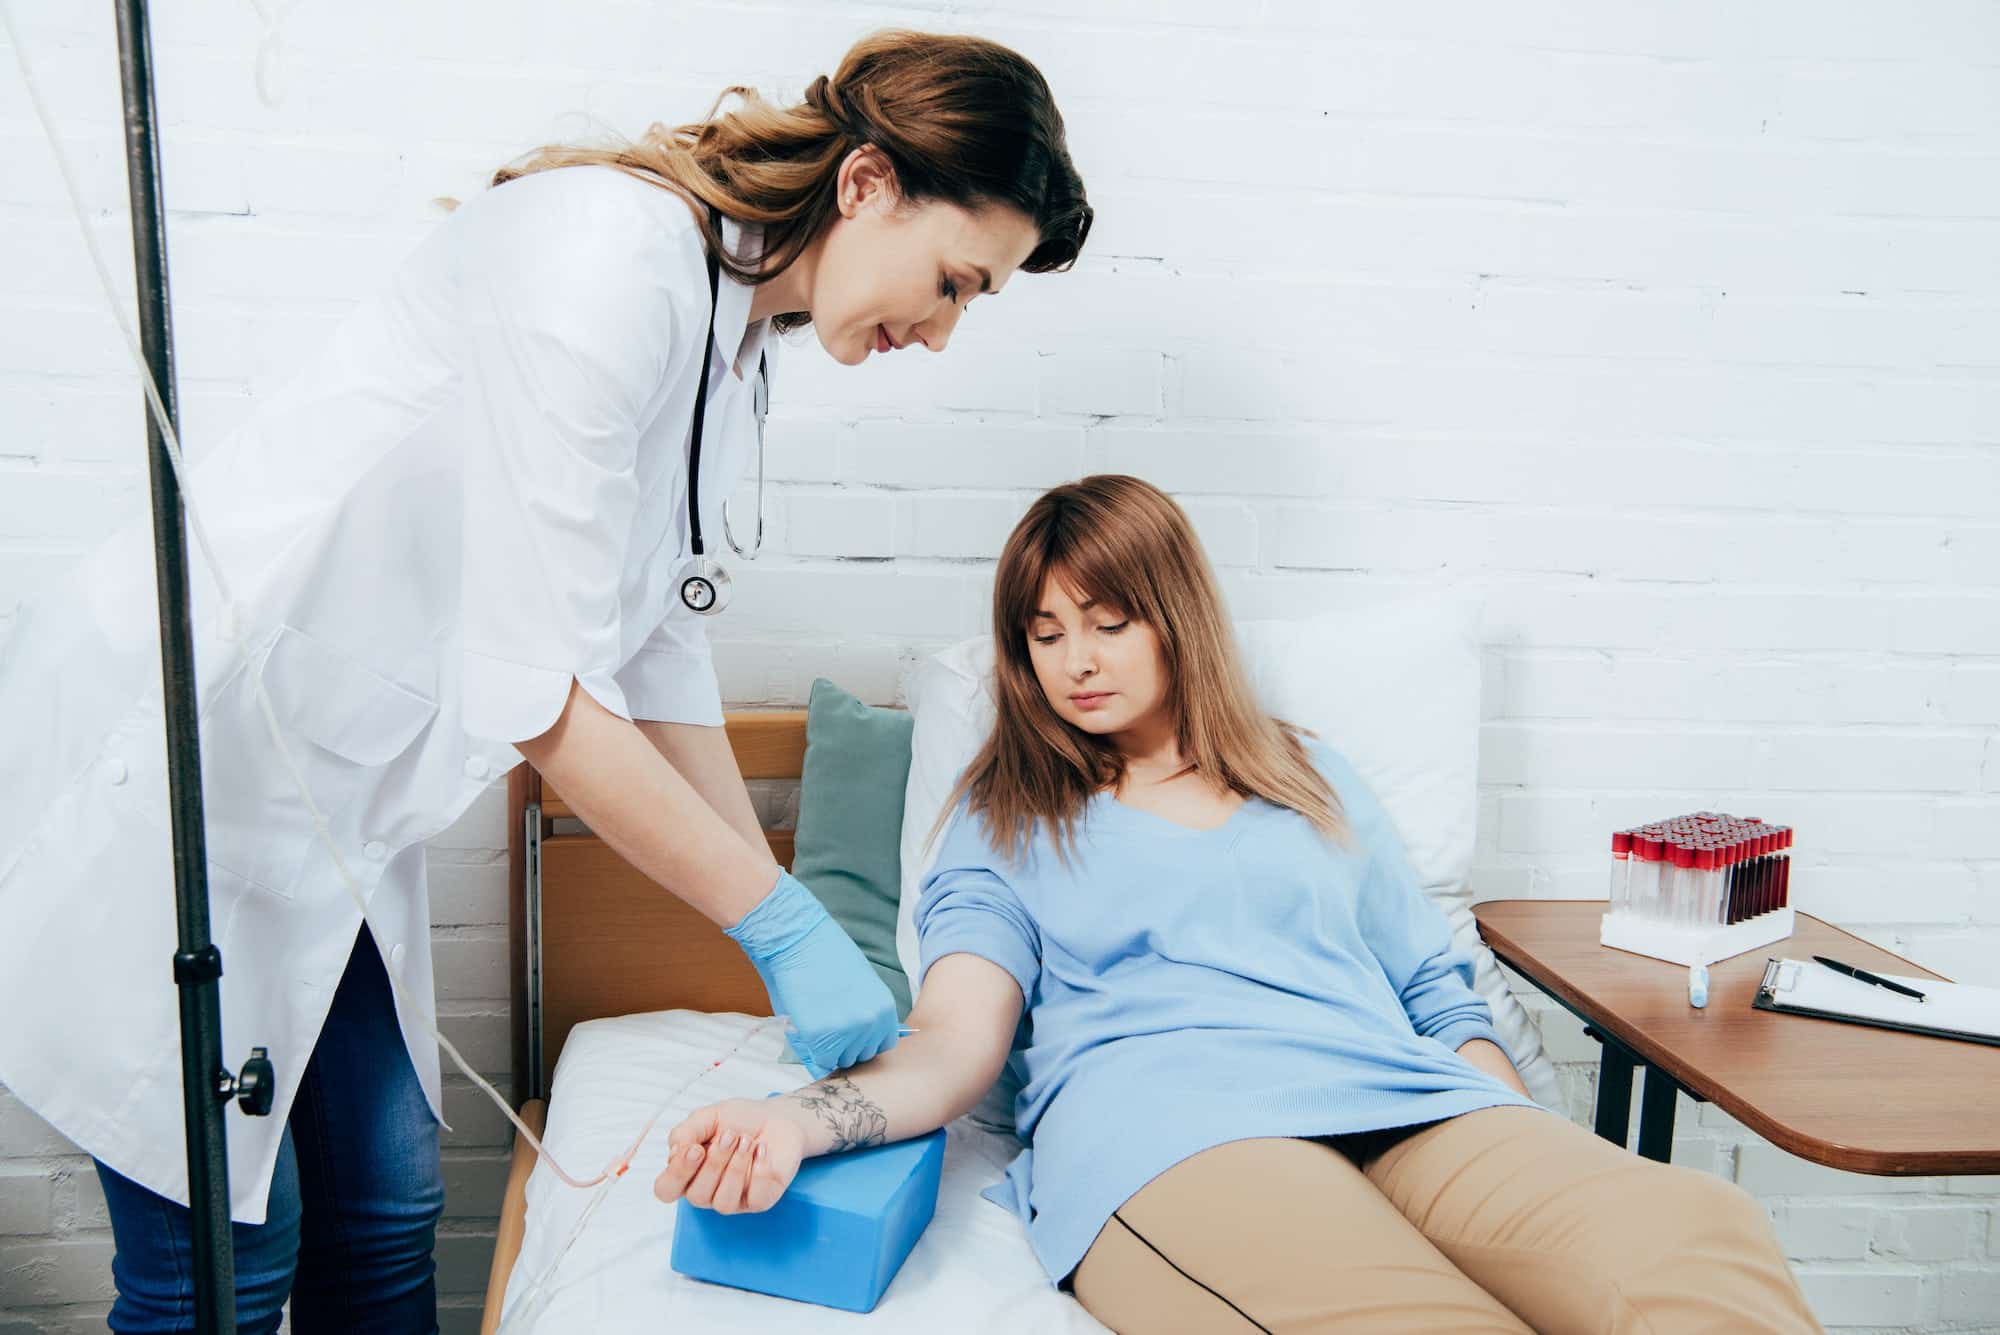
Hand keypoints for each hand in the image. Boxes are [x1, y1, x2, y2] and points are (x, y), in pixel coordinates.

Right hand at [653, 1099, 805, 1213]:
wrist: (777, 1117)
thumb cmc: (740, 1120)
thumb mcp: (709, 1117)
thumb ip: (686, 1132)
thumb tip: (676, 1151)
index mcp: (688, 1172)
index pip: (666, 1189)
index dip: (677, 1174)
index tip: (695, 1149)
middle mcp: (707, 1191)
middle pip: (696, 1196)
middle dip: (714, 1163)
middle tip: (730, 1135)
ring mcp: (733, 1200)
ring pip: (723, 1202)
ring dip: (736, 1167)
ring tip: (748, 1141)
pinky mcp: (759, 1201)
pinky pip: (755, 1198)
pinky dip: (760, 1171)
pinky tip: (763, 1150)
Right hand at [724, 870, 899, 1077]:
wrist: (797, 938)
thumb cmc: (824, 955)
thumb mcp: (860, 984)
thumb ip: (864, 1013)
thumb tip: (858, 1039)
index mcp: (884, 1008)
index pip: (883, 1044)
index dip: (863, 1042)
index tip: (847, 1035)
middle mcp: (871, 1023)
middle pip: (862, 1056)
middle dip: (844, 1047)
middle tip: (825, 1029)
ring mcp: (848, 1032)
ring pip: (841, 1060)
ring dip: (827, 1050)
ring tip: (814, 1025)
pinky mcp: (821, 1038)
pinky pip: (820, 1061)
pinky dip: (811, 1051)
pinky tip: (803, 1028)